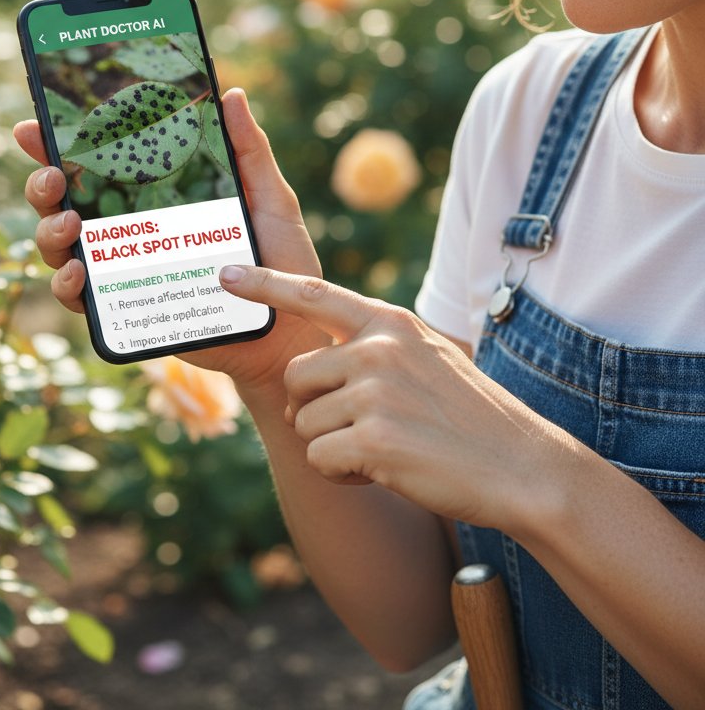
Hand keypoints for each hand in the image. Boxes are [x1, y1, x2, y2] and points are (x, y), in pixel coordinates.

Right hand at [13, 89, 327, 394]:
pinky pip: (79, 299)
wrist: (289, 330)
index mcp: (154, 195)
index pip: (97, 164)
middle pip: (63, 201)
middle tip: (52, 177)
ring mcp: (123, 269)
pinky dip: (67, 284)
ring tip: (68, 224)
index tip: (33, 126)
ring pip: (60, 247)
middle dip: (42, 184)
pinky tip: (78, 273)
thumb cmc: (281, 261)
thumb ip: (249, 150)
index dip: (57, 144)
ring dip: (49, 231)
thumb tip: (232, 93)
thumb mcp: (269, 198)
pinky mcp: (126, 310)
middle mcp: (129, 229)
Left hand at [218, 265, 557, 531]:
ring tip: (388, 446)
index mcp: (389, 323)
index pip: (314, 294)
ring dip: (335, 445)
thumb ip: (375, 348)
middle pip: (298, 376)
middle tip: (364, 425)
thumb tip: (312, 366)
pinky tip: (386, 470)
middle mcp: (377, 349)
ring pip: (306, 423)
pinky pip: (321, 458)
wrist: (522, 466)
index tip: (225, 274)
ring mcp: (375, 392)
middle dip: (316, 408)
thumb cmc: (469, 416)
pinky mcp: (373, 439)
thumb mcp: (426, 357)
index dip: (264, 284)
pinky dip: (344, 473)